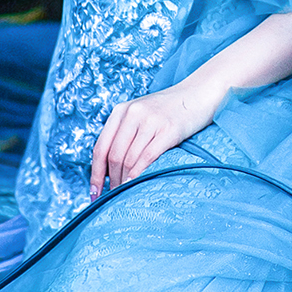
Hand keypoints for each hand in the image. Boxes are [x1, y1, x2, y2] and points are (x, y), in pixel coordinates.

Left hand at [88, 78, 216, 198]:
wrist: (198, 94)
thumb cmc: (168, 110)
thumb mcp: (140, 114)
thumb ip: (124, 133)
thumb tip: (109, 169)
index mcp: (120, 111)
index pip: (100, 147)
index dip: (95, 173)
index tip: (93, 192)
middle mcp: (132, 114)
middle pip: (113, 155)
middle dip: (112, 180)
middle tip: (114, 196)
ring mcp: (150, 121)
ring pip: (129, 159)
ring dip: (124, 181)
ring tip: (126, 194)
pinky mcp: (168, 130)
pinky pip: (147, 157)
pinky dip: (138, 174)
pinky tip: (136, 185)